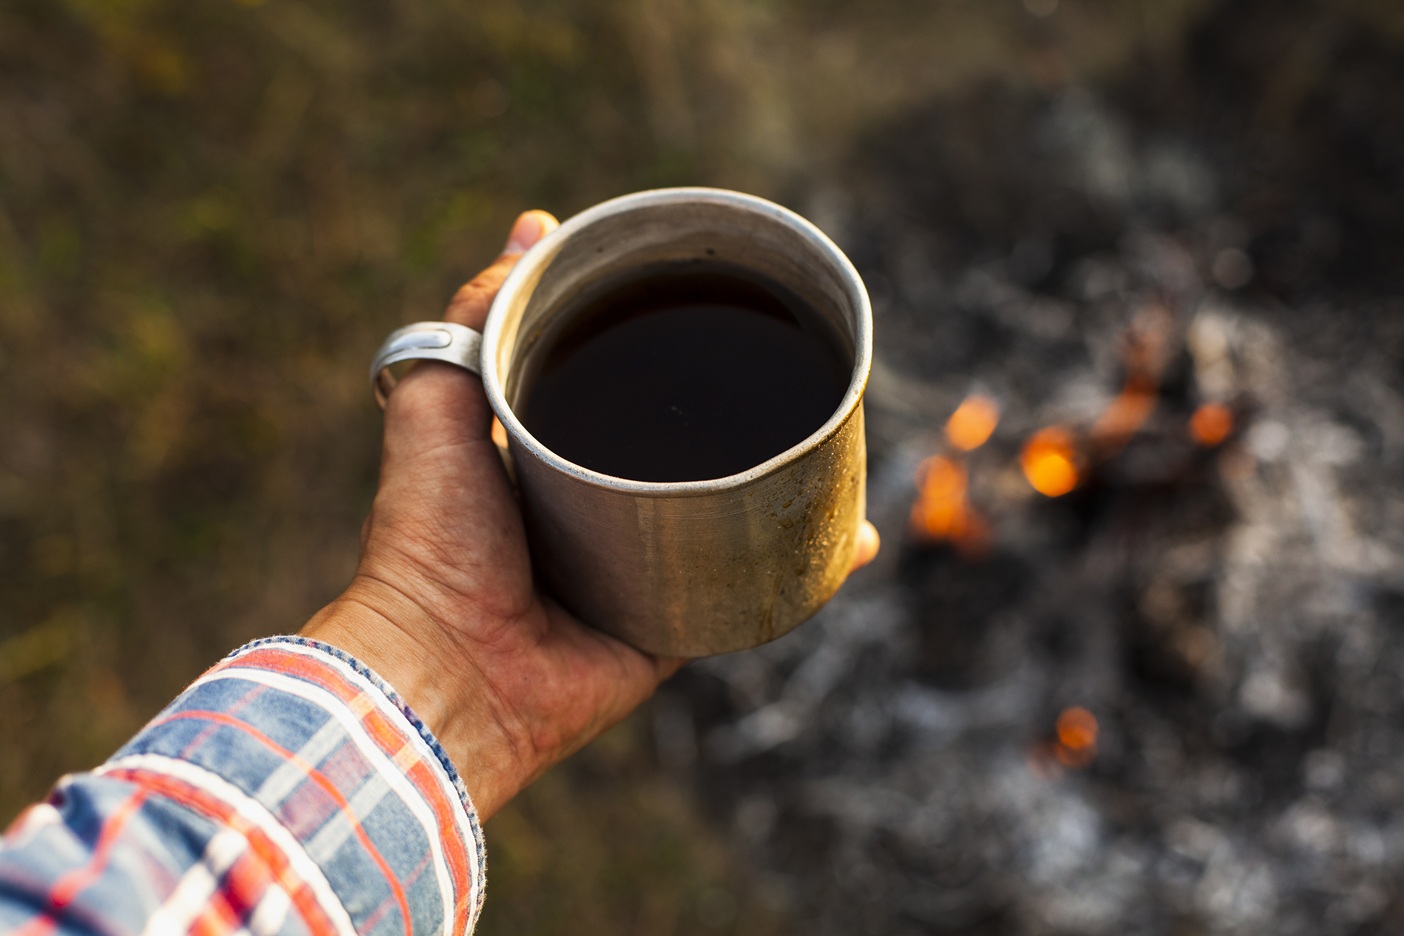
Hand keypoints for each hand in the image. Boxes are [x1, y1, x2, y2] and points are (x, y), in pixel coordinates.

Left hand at [302, 211, 879, 820]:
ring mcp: (639, 567)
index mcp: (542, 456)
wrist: (451, 670)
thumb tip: (530, 231)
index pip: (610, 384)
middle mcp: (594, 509)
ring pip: (728, 512)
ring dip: (785, 479)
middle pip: (680, 445)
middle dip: (734, 409)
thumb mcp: (436, 405)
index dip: (647, 342)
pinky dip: (807, 568)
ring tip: (835, 433)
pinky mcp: (673, 624)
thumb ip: (470, 325)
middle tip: (785, 358)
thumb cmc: (430, 542)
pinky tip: (855, 535)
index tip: (697, 292)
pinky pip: (750, 589)